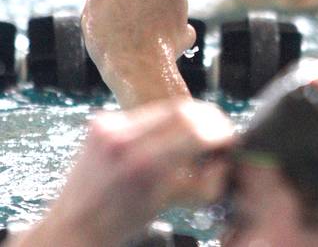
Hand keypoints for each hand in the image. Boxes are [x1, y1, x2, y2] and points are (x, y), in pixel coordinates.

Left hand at [10, 100, 234, 246]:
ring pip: (165, 108)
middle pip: (183, 109)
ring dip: (187, 118)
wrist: (75, 223)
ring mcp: (110, 126)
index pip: (196, 128)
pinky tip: (164, 139)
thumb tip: (225, 161)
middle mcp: (125, 138)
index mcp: (145, 162)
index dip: (219, 130)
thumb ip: (204, 181)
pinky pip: (145, 114)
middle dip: (208, 118)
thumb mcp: (170, 203)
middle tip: (218, 131)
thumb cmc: (123, 221)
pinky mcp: (101, 122)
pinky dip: (162, 123)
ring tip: (195, 135)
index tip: (229, 139)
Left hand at [81, 0, 194, 107]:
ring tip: (121, 28)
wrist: (139, 65)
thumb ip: (182, 21)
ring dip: (117, 3)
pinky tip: (106, 29)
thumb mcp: (186, 34)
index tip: (157, 8)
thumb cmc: (166, 52)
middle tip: (136, 18)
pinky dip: (99, 13)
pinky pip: (96, 1)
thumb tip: (183, 27)